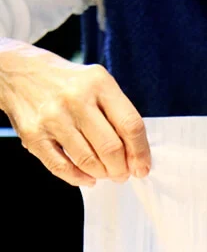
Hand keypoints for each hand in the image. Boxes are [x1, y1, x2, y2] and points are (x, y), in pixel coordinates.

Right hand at [0, 40, 150, 186]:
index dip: (141, 153)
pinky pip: (63, 168)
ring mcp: (53, 117)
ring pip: (89, 162)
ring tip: (104, 172)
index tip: (142, 168)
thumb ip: (119, 116)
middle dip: (121, 169)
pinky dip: (80, 178)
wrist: (20, 73)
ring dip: (102, 174)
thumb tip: (137, 160)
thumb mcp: (98, 86)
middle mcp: (76, 98)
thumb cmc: (70, 85)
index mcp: (99, 83)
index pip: (131, 125)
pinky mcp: (34, 134)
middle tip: (121, 173)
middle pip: (111, 149)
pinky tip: (87, 177)